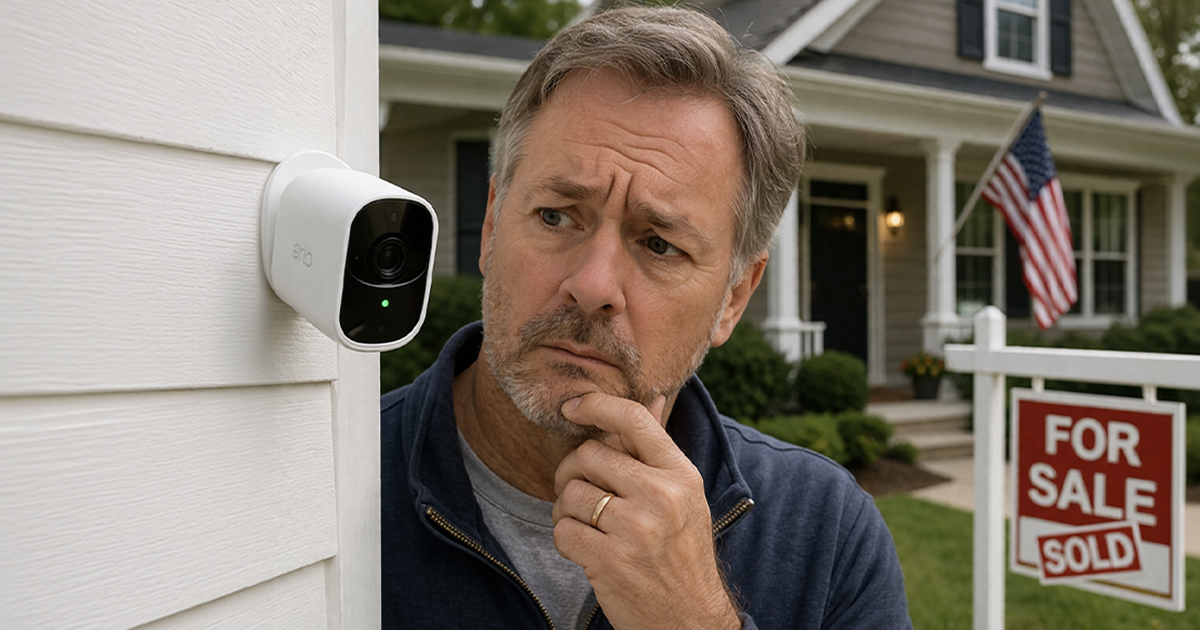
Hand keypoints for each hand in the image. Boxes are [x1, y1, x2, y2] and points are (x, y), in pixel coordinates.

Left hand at [551, 392, 740, 629]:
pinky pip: (563, 531)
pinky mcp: (610, 560)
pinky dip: (565, 539)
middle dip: (571, 471)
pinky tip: (584, 548)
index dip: (596, 405)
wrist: (690, 619)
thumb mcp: (684, 496)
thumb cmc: (682, 553)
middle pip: (589, 455)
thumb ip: (660, 447)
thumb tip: (653, 397)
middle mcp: (661, 497)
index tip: (572, 407)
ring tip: (584, 524)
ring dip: (566, 510)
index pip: (633, 419)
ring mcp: (636, 529)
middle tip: (579, 491)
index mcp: (680, 475)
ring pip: (570, 494)